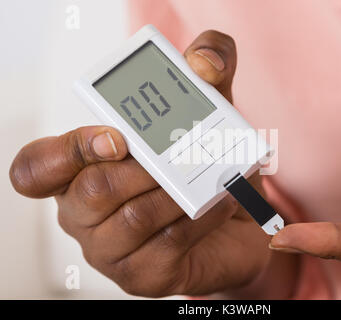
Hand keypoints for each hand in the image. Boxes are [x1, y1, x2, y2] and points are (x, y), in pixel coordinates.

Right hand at [9, 31, 295, 297]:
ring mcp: (111, 250)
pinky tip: (222, 201)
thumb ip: (206, 68)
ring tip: (214, 177)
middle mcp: (85, 214)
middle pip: (92, 191)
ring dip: (180, 192)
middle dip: (146, 168)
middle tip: (184, 155)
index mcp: (81, 172)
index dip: (67, 151)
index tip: (116, 138)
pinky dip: (201, 216)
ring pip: (133, 218)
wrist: (238, 218)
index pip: (37, 169)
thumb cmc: (206, 163)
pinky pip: (167, 243)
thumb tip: (203, 62)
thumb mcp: (207, 107)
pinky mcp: (143, 277)